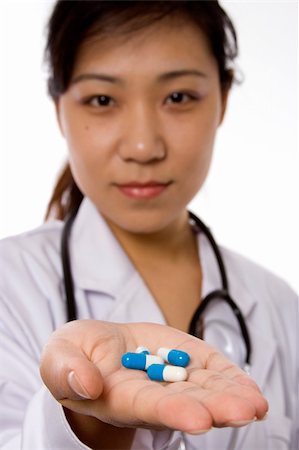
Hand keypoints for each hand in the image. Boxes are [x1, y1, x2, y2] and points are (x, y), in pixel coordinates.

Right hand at [40, 320, 267, 433]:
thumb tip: (88, 382)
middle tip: (245, 411)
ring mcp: (170, 377)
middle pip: (186, 403)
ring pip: (204, 389)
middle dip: (216, 408)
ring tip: (255, 403)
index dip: (172, 412)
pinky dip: (230, 378)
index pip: (147, 406)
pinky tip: (249, 389)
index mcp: (118, 396)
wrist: (97, 349)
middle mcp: (150, 394)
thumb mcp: (59, 356)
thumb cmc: (75, 356)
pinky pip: (210, 370)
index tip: (199, 419)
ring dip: (231, 395)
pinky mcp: (184, 357)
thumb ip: (67, 370)